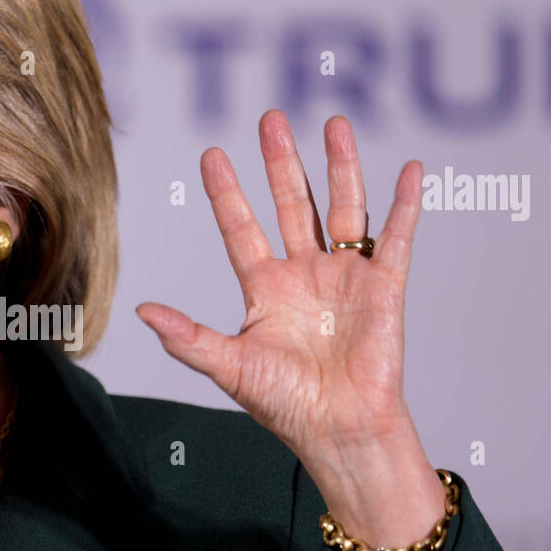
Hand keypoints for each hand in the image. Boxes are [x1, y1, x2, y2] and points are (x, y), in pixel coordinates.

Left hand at [137, 109, 423, 461]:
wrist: (339, 430)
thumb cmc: (285, 405)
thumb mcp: (228, 366)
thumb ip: (187, 337)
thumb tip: (141, 312)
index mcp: (266, 289)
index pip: (241, 229)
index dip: (226, 194)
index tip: (211, 155)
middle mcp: (304, 275)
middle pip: (292, 205)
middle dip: (281, 163)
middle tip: (271, 119)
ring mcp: (345, 278)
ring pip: (343, 208)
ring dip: (340, 166)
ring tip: (334, 123)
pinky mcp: (384, 288)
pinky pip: (396, 238)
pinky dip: (404, 205)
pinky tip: (409, 169)